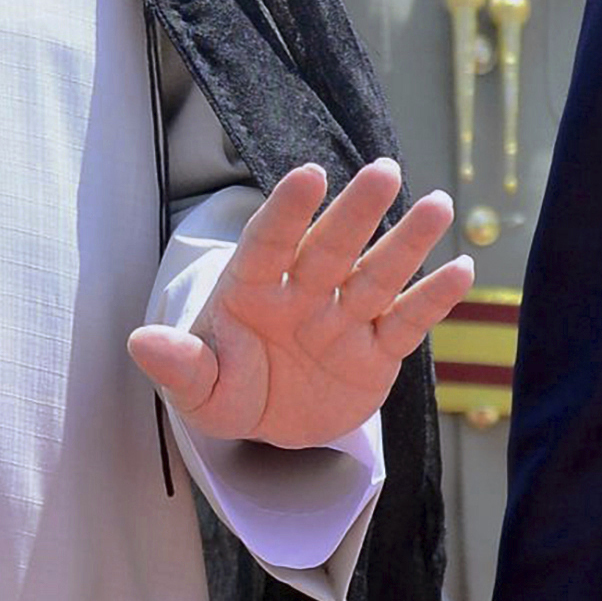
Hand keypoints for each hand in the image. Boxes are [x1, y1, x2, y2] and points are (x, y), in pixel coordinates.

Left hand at [126, 161, 474, 447]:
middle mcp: (303, 292)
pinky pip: (406, 322)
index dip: (288, 210)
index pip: (269, 242)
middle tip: (384, 171)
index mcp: (252, 288)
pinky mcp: (377, 351)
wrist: (269, 428)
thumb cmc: (227, 390)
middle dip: (356, 211)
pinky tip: (461, 269)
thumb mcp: (197, 391)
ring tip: (437, 205)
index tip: (309, 175)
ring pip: (378, 275)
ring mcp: (344, 318)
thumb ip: (178, 365)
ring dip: (407, 243)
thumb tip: (139, 341)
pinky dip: (432, 299)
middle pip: (332, 246)